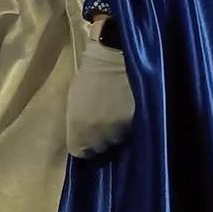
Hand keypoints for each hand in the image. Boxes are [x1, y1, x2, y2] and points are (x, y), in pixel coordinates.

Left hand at [66, 31, 134, 157]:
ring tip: (120, 114)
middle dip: (103, 138)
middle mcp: (98, 136)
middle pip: (101, 149)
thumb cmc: (91, 76)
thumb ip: (78, 123)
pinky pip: (134, 133)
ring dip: (119, 132)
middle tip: (107, 122)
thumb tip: (84, 137)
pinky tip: (131, 111)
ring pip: (120, 141)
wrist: (115, 58)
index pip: (80, 153)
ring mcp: (119, 132)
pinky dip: (133, 125)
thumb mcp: (75, 100)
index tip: (90, 136)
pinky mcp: (138, 125)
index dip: (85, 145)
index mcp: (78, 129)